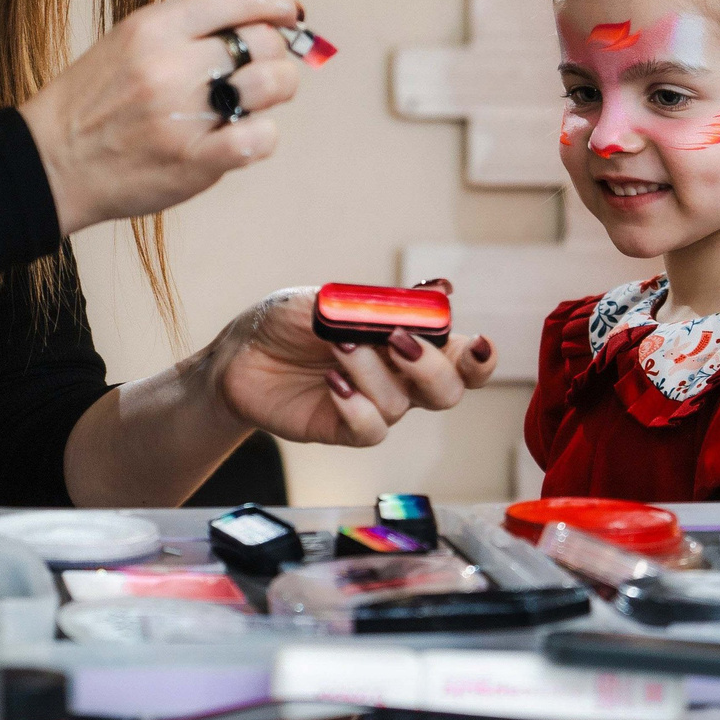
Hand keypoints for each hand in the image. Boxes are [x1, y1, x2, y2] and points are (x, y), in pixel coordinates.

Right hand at [19, 0, 304, 235]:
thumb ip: (196, 19)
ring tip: (247, 102)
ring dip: (273, 92)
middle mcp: (170, 66)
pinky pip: (261, 138)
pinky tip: (243, 136)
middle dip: (273, 52)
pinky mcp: (193, 162)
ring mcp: (183, 115)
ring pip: (271, 85)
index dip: (275, 1)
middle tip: (256, 68)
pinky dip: (261, 136)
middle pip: (262, 40)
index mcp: (154, 28)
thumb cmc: (96, 101)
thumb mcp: (132, 40)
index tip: (287, 12)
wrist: (52, 162)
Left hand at [202, 280, 497, 447]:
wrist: (238, 351)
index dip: (481, 359)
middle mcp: (399, 378)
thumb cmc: (291, 319)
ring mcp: (372, 406)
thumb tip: (441, 289)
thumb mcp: (335, 299)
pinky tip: (332, 382)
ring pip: (401, 403)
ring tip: (337, 344)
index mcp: (409, 341)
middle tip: (397, 339)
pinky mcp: (342, 429)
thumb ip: (386, 303)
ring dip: (371, 369)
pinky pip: (369, 429)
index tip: (478, 343)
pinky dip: (356, 405)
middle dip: (431, 366)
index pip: (462, 359)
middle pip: (448, 390)